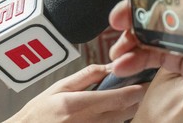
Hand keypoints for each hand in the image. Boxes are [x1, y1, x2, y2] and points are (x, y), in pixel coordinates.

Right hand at [6, 64, 145, 122]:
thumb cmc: (38, 113)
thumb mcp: (59, 87)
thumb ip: (87, 76)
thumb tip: (110, 66)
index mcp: (78, 105)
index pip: (119, 98)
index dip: (137, 89)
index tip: (144, 81)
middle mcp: (87, 122)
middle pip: (127, 111)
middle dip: (137, 98)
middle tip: (139, 86)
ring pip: (122, 121)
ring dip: (128, 109)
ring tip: (124, 97)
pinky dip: (117, 119)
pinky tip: (110, 111)